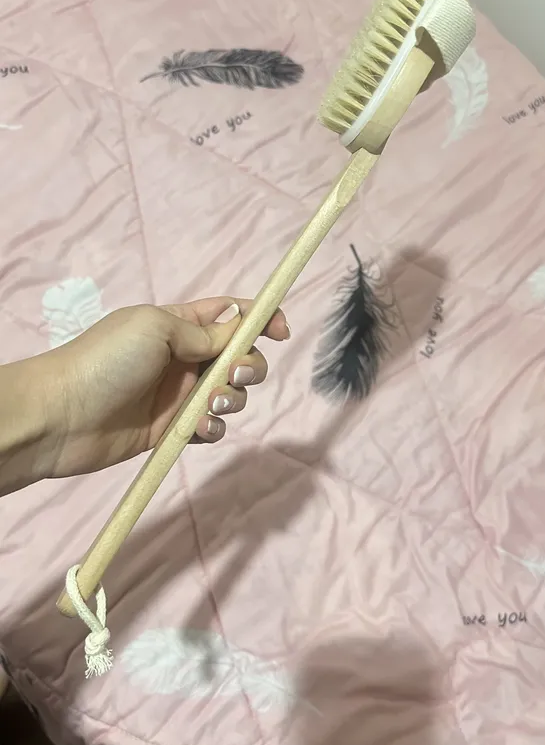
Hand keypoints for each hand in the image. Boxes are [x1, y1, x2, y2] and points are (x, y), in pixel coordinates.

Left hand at [33, 297, 288, 479]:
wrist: (63, 415)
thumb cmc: (106, 360)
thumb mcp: (157, 328)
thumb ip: (204, 332)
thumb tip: (237, 330)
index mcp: (179, 324)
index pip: (230, 315)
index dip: (260, 319)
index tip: (281, 331)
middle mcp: (184, 357)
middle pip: (240, 358)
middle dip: (249, 365)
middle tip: (233, 374)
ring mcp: (180, 394)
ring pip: (230, 394)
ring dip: (232, 398)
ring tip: (209, 404)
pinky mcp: (174, 429)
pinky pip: (211, 426)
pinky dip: (213, 427)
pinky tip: (199, 428)